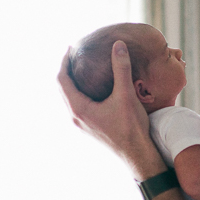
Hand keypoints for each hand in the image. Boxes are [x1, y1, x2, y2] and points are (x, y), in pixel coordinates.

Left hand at [58, 41, 164, 178]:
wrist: (137, 154)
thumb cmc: (131, 127)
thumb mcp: (126, 95)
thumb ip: (121, 69)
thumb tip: (118, 45)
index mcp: (79, 109)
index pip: (62, 80)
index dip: (64, 62)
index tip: (70, 47)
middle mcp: (75, 117)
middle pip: (62, 88)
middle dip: (66, 69)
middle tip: (74, 53)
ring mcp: (81, 123)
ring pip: (68, 97)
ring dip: (71, 81)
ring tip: (81, 66)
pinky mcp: (89, 126)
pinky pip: (77, 104)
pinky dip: (79, 90)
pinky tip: (92, 85)